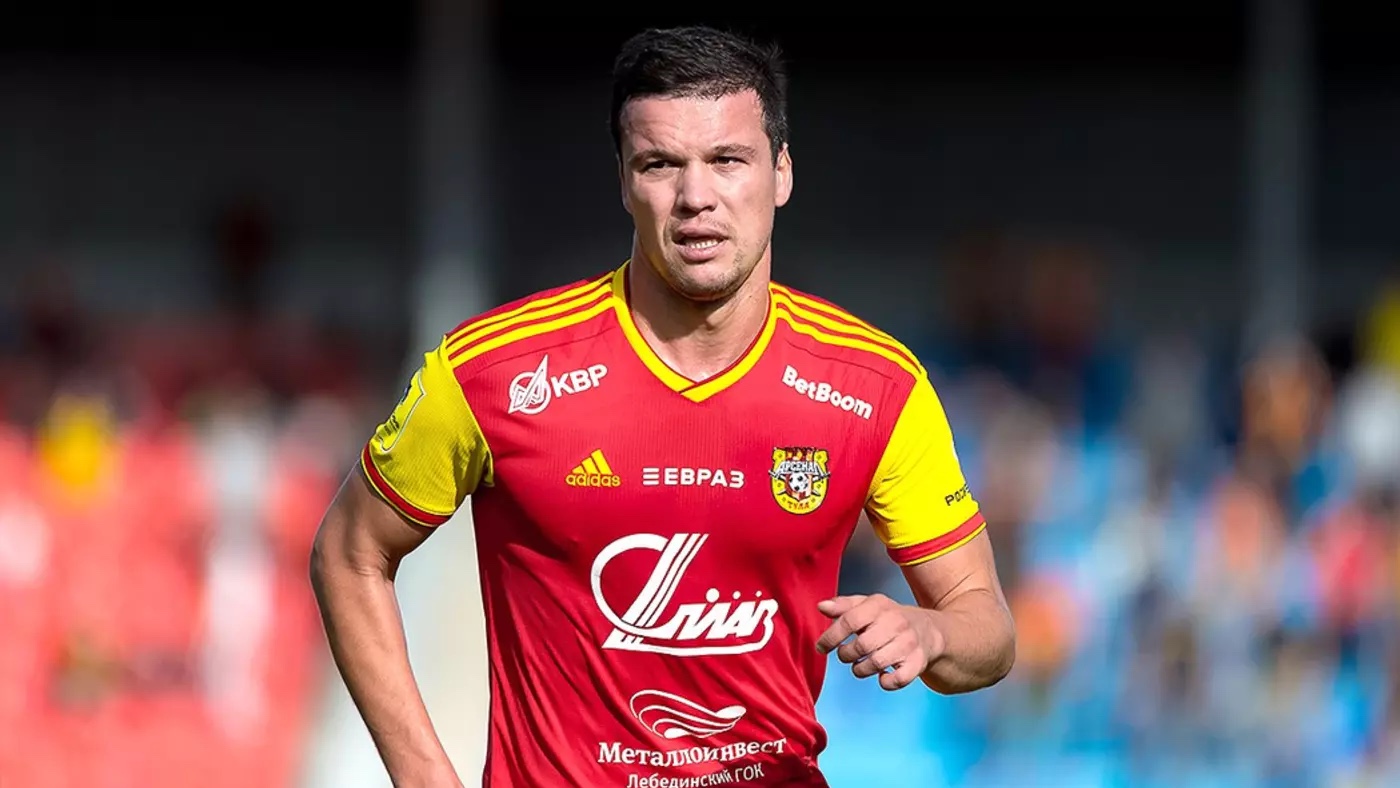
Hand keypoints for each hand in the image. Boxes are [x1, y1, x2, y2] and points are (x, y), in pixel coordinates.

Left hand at [815, 594, 944, 690]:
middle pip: (862, 645)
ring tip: (859, 665)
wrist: (928, 630)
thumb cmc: (889, 618)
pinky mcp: (917, 663)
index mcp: (879, 605)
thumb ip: (843, 606)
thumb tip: (822, 607)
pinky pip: (897, 680)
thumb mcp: (867, 605)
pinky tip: (881, 675)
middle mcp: (896, 623)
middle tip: (845, 655)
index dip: (831, 637)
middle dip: (846, 655)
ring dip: (861, 669)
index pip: (850, 620)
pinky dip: (884, 682)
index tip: (821, 647)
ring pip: (876, 663)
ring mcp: (908, 643)